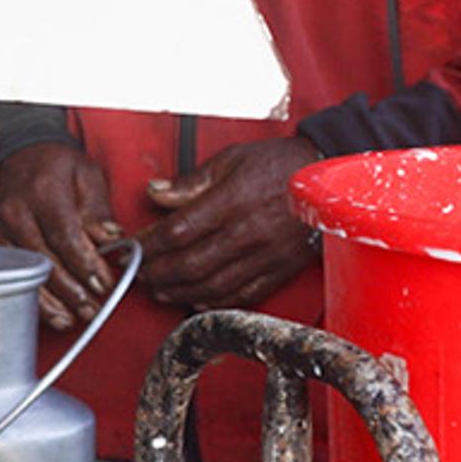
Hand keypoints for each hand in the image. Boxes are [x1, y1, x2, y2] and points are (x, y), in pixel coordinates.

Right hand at [0, 140, 123, 330]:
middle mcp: (17, 210)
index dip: (86, 265)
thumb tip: (111, 241)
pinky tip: (45, 310)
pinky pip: (8, 273)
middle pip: (44, 260)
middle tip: (92, 308)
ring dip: (48, 301)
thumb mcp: (86, 174)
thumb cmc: (56, 163)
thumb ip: (98, 210)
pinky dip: (27, 294)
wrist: (19, 148)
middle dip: (71, 290)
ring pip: (23, 272)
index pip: (66, 237)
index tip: (104, 284)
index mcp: (45, 192)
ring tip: (70, 319)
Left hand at [139, 135, 324, 313]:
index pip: (177, 231)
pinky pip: (243, 295)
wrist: (328, 179)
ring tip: (160, 290)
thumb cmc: (280, 164)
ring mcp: (265, 256)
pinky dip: (215, 302)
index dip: (148, 244)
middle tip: (139, 273)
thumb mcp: (232, 159)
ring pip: (213, 286)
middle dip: (158, 273)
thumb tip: (156, 194)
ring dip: (180, 292)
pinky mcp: (279, 270)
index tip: (132, 247)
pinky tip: (196, 301)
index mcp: (232, 202)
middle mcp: (247, 233)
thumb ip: (192, 182)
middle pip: (190, 264)